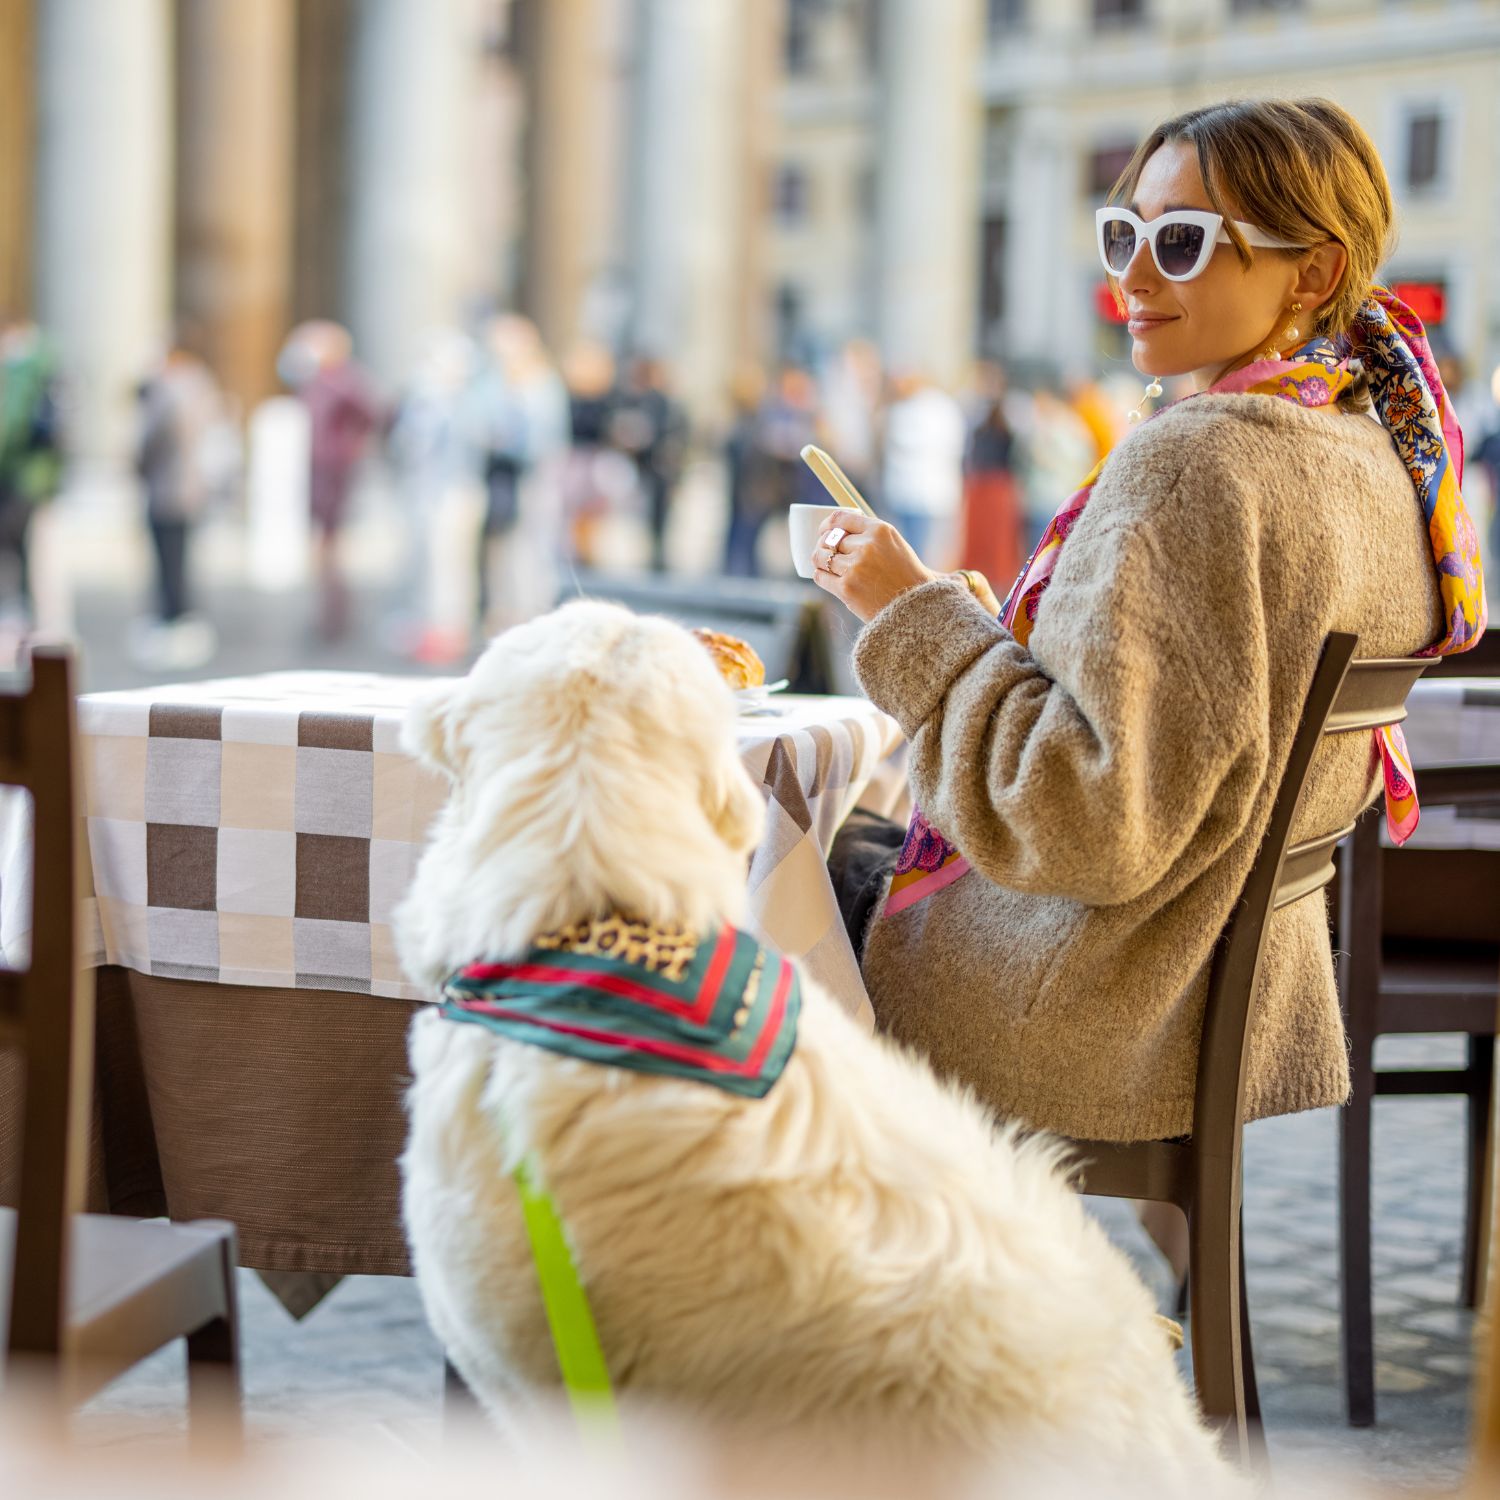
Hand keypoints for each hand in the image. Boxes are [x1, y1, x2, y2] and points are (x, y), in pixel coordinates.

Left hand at [810, 510, 937, 621]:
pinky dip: (821, 575)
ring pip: (820, 557)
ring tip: (824, 565)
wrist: (915, 606)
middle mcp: (867, 546)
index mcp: (880, 530)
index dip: (826, 524)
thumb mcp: (894, 544)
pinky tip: (826, 577)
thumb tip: (838, 528)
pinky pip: (820, 576)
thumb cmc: (905, 575)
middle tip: (825, 553)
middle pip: (829, 539)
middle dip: (823, 545)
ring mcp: (855, 567)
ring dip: (818, 560)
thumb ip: (870, 534)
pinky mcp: (846, 588)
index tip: (823, 530)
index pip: (840, 519)